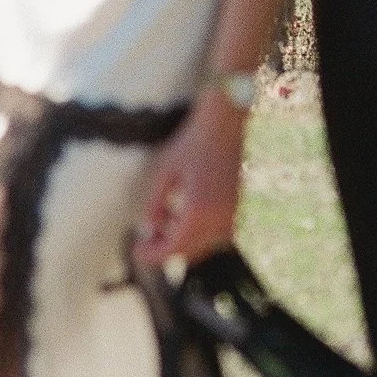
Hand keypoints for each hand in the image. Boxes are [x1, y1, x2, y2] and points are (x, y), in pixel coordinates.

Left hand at [132, 94, 245, 266]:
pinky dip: (197, 230)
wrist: (231, 121)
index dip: (152, 255)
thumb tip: (149, 229)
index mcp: (200, 212)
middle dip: (164, 249)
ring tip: (161, 223)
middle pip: (188, 252)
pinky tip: (181, 214)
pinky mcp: (240, 211)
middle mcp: (220, 222)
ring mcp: (234, 219)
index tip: (136, 252)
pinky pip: (215, 233)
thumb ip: (156, 204)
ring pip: (202, 244)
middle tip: (144, 241)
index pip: (173, 250)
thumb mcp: (167, 169)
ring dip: (181, 239)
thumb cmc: (197, 139)